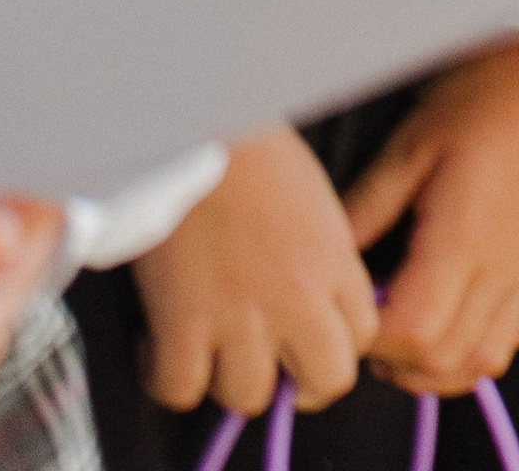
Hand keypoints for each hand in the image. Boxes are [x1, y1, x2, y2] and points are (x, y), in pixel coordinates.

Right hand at [135, 128, 376, 417]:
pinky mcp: (182, 324)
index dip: (334, 345)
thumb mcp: (312, 198)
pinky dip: (164, 376)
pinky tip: (158, 347)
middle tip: (269, 362)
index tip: (307, 338)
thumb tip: (311, 299)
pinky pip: (179, 389)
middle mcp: (298, 299)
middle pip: (325, 381)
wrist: (194, 122)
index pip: (361, 337)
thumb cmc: (250, 142)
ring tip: (207, 347)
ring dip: (226, 378)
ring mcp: (240, 317)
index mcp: (334, 260)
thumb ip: (321, 255)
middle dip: (300, 382)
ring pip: (248, 396)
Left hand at [345, 38, 518, 393]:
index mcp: (463, 241)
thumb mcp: (409, 147)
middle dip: (396, 361)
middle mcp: (502, 272)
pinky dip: (478, 349)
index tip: (349, 312)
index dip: (371, 338)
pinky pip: (515, 340)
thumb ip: (365, 210)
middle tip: (369, 326)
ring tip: (407, 334)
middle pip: (443, 362)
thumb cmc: (479, 102)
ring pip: (482, 363)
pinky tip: (456, 319)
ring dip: (437, 367)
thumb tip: (324, 263)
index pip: (411, 332)